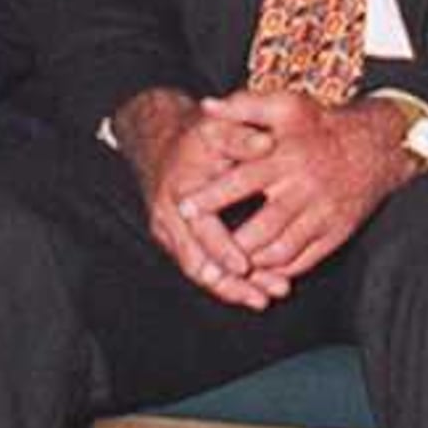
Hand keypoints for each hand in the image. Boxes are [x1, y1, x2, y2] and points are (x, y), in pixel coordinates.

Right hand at [114, 88, 273, 303]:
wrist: (161, 141)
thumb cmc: (196, 135)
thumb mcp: (217, 127)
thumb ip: (241, 138)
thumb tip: (266, 144)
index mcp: (181, 192)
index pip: (201, 229)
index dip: (223, 249)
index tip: (247, 266)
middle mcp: (169, 218)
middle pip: (197, 263)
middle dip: (229, 284)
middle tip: (262, 297)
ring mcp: (169, 233)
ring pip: (198, 271)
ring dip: (229, 289)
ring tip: (263, 300)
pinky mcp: (175, 241)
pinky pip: (198, 267)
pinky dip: (223, 281)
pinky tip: (252, 291)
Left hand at [187, 89, 419, 305]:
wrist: (377, 146)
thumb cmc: (322, 124)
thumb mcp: (286, 105)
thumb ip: (244, 105)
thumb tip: (206, 107)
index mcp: (285, 157)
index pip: (241, 181)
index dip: (211, 198)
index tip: (184, 208)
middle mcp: (303, 189)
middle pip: (261, 229)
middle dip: (229, 245)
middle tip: (204, 252)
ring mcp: (322, 214)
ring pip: (281, 252)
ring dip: (252, 262)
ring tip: (229, 261)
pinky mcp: (336, 233)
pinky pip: (304, 261)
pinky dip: (279, 270)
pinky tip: (260, 266)